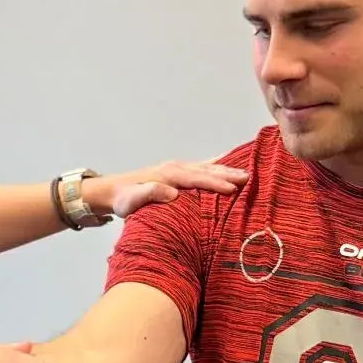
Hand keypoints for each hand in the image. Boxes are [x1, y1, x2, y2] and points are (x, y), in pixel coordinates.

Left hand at [83, 158, 248, 217]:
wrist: (113, 191)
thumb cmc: (123, 200)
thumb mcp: (131, 201)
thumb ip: (149, 194)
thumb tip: (172, 192)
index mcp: (168, 175)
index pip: (196, 178)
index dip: (215, 183)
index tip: (233, 188)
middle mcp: (175, 168)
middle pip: (206, 170)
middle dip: (228, 173)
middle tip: (249, 178)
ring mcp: (177, 167)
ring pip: (207, 167)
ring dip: (226, 169)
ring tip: (247, 172)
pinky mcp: (177, 171)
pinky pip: (201, 167)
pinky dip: (217, 164)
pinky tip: (228, 161)